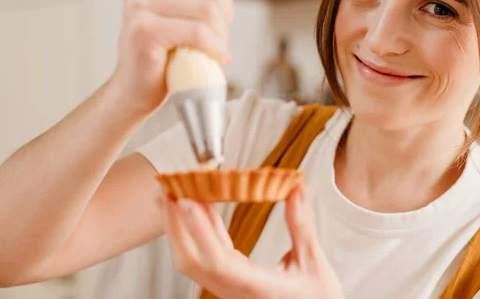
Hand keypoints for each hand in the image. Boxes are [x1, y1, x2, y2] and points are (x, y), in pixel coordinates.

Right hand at [111, 0, 233, 114]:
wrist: (138, 88)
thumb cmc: (165, 48)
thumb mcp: (182, 1)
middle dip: (225, 13)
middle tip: (218, 34)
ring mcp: (139, 5)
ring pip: (209, 10)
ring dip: (221, 36)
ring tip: (212, 48)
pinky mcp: (145, 30)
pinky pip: (199, 32)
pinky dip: (216, 48)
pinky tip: (217, 58)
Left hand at [159, 185, 343, 298]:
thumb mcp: (313, 262)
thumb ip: (302, 225)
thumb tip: (296, 190)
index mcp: (255, 287)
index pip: (217, 260)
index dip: (199, 231)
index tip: (187, 202)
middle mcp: (235, 289)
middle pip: (191, 260)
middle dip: (174, 225)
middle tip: (166, 191)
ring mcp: (229, 287)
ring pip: (193, 259)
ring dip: (180, 227)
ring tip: (173, 194)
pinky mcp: (230, 281)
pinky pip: (206, 255)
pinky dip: (200, 230)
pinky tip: (200, 208)